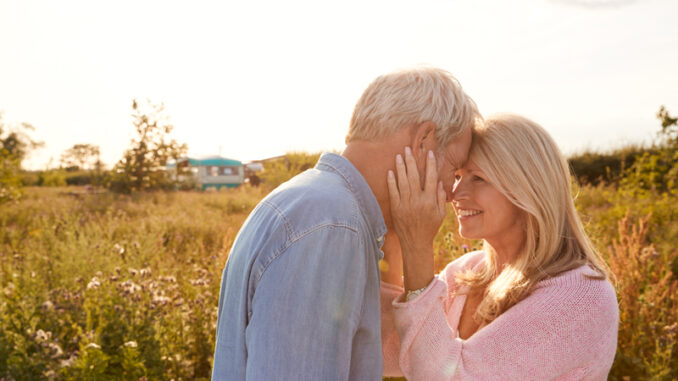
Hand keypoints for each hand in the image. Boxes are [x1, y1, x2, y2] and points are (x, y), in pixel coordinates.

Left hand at [386, 147, 446, 290]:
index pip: (430, 178)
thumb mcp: (440, 214)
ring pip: (402, 182)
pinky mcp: (396, 208)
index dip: (430, 164)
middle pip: (414, 176)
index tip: (428, 152)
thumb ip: (440, 197)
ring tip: (399, 155)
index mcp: (430, 201)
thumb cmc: (430, 228)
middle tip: (408, 148)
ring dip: (401, 167)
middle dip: (411, 161)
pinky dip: (391, 181)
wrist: (416, 243)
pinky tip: (390, 171)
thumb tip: (438, 181)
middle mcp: (418, 201)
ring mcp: (406, 204)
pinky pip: (393, 192)